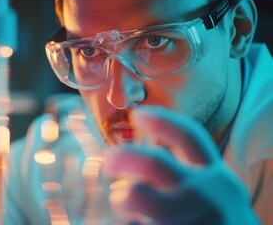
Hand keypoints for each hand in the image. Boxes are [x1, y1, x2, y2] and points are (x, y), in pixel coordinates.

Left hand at [102, 106, 259, 224]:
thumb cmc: (215, 221)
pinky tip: (137, 224)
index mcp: (217, 179)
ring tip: (124, 206)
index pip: (189, 138)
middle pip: (153, 163)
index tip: (137, 113)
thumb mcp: (214, 194)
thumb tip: (140, 148)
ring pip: (135, 195)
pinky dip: (128, 223)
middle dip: (123, 155)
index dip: (162, 120)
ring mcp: (187, 220)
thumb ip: (186, 173)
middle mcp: (205, 196)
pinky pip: (131, 224)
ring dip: (121, 199)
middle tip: (108, 159)